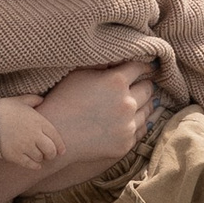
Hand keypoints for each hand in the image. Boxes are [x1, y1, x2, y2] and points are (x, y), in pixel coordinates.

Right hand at [0, 94, 66, 171]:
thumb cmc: (3, 108)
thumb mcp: (20, 100)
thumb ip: (33, 100)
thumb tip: (42, 99)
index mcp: (38, 121)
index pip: (55, 136)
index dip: (60, 146)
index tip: (62, 151)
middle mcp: (34, 135)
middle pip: (50, 150)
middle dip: (52, 154)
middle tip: (50, 155)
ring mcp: (25, 146)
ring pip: (40, 158)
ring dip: (41, 158)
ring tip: (39, 157)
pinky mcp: (15, 155)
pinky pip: (30, 164)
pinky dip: (35, 166)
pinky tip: (35, 165)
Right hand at [32, 61, 153, 167]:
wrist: (54, 136)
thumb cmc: (63, 100)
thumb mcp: (79, 73)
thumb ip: (103, 64)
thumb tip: (120, 59)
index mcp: (117, 81)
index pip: (140, 68)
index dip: (144, 65)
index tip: (147, 66)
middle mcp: (127, 103)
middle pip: (148, 89)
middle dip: (145, 84)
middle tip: (143, 83)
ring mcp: (128, 126)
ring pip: (148, 110)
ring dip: (144, 104)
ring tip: (138, 102)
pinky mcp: (126, 143)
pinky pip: (141, 129)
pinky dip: (138, 122)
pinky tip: (133, 119)